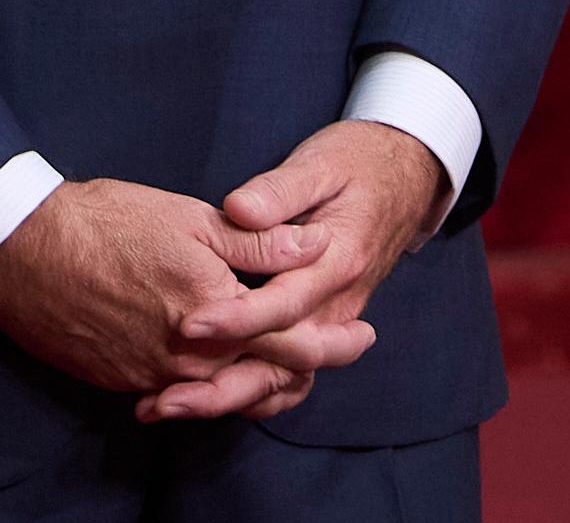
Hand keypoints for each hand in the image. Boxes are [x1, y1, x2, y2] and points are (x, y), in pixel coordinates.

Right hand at [0, 179, 324, 402]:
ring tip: (292, 366)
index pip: (291, 339)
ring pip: (227, 392)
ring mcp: (156, 375)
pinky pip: (185, 395)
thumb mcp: (189, 218)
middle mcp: (190, 354)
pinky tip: (226, 369)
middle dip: (309, 367)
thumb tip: (314, 247)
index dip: (332, 340)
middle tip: (344, 350)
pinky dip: (214, 386)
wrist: (24, 252)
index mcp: (214, 309)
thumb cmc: (106, 222)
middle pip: (266, 377)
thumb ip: (256, 242)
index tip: (363, 336)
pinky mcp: (126, 382)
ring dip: (263, 382)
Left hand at [143, 120, 441, 421]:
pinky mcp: (323, 326)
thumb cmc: (355, 164)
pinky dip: (252, 394)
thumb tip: (238, 209)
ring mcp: (333, 321)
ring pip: (284, 377)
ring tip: (169, 406)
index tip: (189, 324)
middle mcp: (339, 304)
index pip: (283, 302)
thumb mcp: (320, 165)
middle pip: (281, 359)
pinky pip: (292, 375)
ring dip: (228, 397)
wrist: (404, 178)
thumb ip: (280, 191)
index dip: (235, 317)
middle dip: (221, 383)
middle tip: (165, 398)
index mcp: (338, 262)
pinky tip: (205, 400)